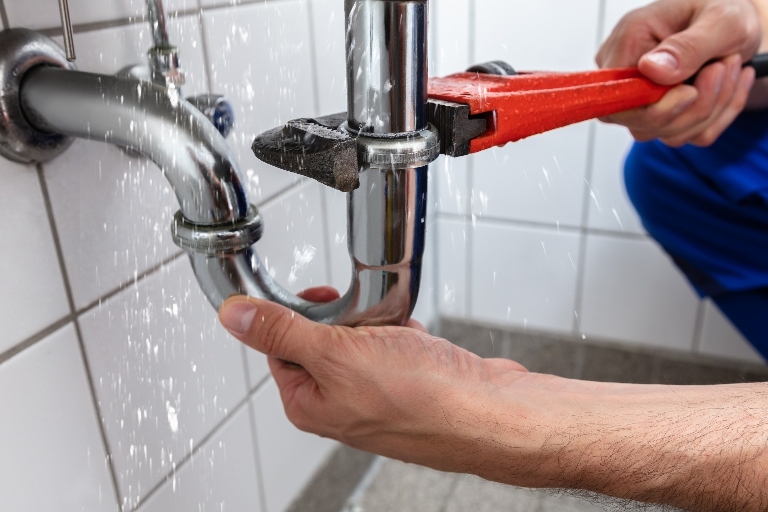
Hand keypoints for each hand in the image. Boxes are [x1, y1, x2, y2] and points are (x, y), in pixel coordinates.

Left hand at [218, 290, 767, 509]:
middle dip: (344, 316)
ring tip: (395, 328)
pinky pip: (394, 342)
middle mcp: (340, 402)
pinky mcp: (409, 381)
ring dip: (376, 321)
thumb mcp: (336, 354)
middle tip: (365, 315)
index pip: (278, 346)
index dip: (295, 315)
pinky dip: (402, 331)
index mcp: (309, 402)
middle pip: (321, 337)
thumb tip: (233, 316)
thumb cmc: (422, 398)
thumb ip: (281, 331)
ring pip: (361, 336)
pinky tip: (416, 337)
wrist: (491, 412)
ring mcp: (377, 392)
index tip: (316, 299)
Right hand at [596, 0, 761, 146]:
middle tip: (725, 67)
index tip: (691, 90)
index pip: (616, 100)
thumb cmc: (726, 9)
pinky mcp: (661, 112)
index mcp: (628, 43)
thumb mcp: (721, 19)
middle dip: (694, 107)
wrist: (739, 21)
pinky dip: (717, 116)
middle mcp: (627, 74)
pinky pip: (685, 134)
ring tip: (730, 67)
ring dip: (711, 109)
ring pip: (666, 133)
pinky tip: (728, 84)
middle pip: (641, 124)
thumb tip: (651, 70)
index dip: (653, 109)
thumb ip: (687, 46)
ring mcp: (641, 98)